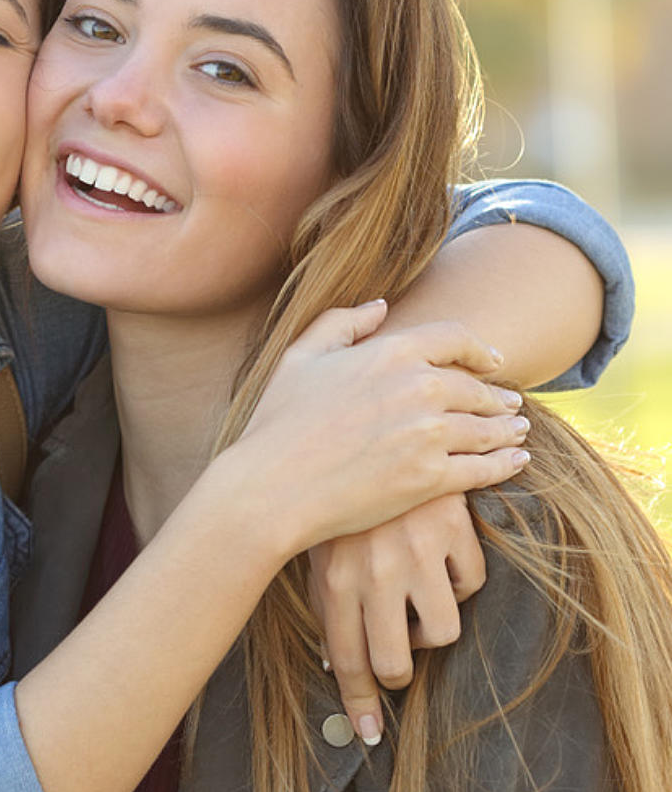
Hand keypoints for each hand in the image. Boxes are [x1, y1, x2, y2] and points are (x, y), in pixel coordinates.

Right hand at [229, 301, 528, 562]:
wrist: (273, 484)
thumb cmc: (279, 420)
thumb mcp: (300, 356)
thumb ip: (342, 323)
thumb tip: (381, 306)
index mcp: (389, 352)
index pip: (454, 338)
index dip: (479, 349)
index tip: (492, 361)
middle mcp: (418, 388)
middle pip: (477, 388)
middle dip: (496, 396)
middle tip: (510, 404)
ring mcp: (428, 434)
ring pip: (487, 428)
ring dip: (508, 429)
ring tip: (518, 431)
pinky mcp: (431, 478)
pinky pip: (483, 469)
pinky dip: (506, 464)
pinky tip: (516, 462)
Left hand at [308, 492, 485, 745]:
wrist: (365, 426)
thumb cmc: (333, 494)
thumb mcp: (320, 544)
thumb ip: (328, 600)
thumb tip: (334, 665)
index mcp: (333, 577)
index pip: (346, 658)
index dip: (358, 701)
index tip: (369, 732)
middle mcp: (373, 572)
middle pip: (395, 662)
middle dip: (397, 673)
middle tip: (399, 659)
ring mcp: (414, 551)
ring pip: (442, 631)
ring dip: (430, 628)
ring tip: (418, 604)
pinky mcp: (451, 527)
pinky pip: (470, 582)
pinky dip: (459, 581)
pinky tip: (441, 559)